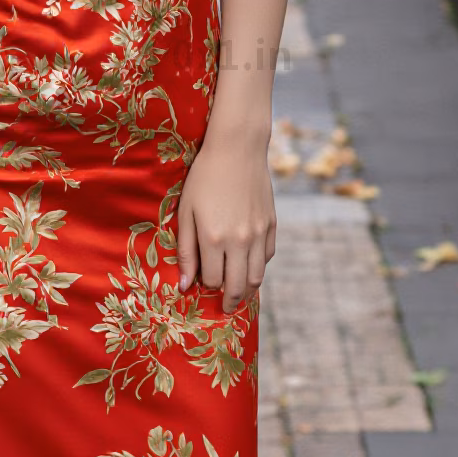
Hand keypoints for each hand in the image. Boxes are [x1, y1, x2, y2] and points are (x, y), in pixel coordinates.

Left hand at [176, 131, 275, 312]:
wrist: (237, 149)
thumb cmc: (204, 177)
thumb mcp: (186, 211)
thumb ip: (185, 251)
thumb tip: (185, 286)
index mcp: (213, 238)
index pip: (213, 281)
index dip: (206, 286)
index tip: (202, 283)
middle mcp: (239, 241)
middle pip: (238, 287)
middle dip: (230, 301)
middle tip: (226, 307)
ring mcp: (259, 234)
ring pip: (256, 277)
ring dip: (247, 291)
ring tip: (239, 295)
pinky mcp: (272, 225)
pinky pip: (268, 257)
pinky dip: (259, 267)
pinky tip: (249, 266)